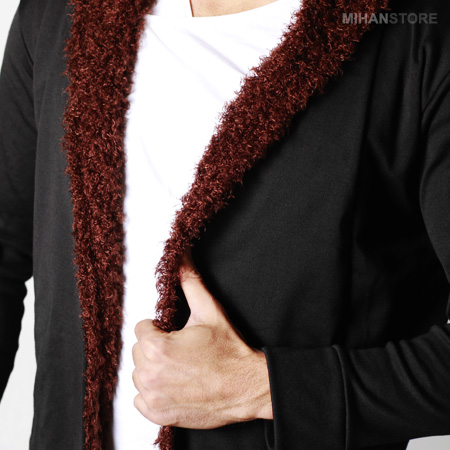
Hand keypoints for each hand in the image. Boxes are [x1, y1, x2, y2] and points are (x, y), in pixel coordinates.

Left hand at [132, 251, 272, 427]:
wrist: (246, 386)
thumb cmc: (228, 352)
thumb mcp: (209, 311)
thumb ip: (190, 281)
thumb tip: (181, 257)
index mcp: (158, 347)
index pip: (141, 329)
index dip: (160, 329)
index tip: (176, 334)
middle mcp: (150, 374)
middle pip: (138, 351)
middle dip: (156, 347)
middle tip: (182, 350)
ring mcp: (153, 397)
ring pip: (140, 373)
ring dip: (154, 369)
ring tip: (181, 367)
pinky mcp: (158, 414)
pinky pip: (141, 398)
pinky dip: (154, 392)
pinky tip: (176, 384)